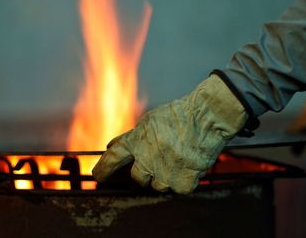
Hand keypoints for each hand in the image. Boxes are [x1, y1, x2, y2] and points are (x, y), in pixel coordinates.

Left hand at [92, 75, 247, 193]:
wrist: (207, 117)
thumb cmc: (179, 116)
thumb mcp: (149, 121)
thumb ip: (131, 137)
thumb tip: (111, 146)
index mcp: (136, 142)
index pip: (112, 159)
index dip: (103, 170)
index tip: (99, 177)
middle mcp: (146, 160)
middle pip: (137, 178)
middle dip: (145, 172)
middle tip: (160, 160)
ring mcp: (163, 173)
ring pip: (159, 185)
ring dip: (166, 176)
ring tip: (178, 158)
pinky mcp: (181, 183)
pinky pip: (178, 188)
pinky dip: (184, 179)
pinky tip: (189, 164)